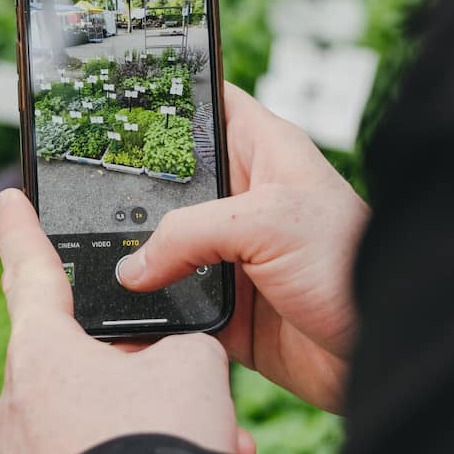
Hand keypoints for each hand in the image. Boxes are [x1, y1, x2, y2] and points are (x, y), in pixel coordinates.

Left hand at [0, 189, 252, 453]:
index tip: (5, 202)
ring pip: (81, 443)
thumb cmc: (159, 451)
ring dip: (135, 449)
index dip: (22, 233)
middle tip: (192, 415)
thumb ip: (174, 350)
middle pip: (74, 379)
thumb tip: (164, 372)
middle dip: (135, 393)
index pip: (32, 275)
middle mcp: (7, 412)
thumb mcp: (193, 370)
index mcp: (40, 356)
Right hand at [117, 83, 369, 413]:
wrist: (378, 355)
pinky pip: (171, 307)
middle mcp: (242, 201)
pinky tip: (118, 316)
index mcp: (262, 154)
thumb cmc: (350, 266)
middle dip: (125, 193)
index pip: (204, 107)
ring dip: (132, 261)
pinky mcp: (225, 309)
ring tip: (86, 259)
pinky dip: (146, 314)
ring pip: (161, 250)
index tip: (107, 98)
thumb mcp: (269, 222)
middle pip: (167, 185)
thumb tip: (133, 266)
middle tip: (76, 195)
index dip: (161, 99)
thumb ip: (190, 231)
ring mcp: (231, 256)